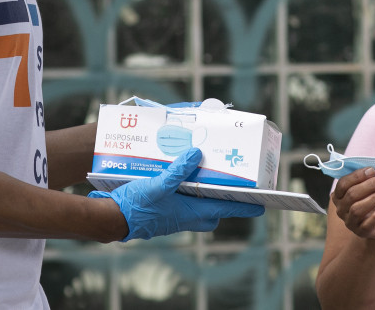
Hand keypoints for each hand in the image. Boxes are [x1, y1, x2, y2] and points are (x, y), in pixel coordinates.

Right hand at [88, 148, 263, 240]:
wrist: (111, 220)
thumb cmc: (136, 207)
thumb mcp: (158, 184)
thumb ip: (178, 170)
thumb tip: (197, 154)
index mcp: (192, 212)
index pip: (227, 208)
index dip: (246, 205)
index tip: (263, 204)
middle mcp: (187, 217)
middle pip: (215, 210)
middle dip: (226, 200)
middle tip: (232, 184)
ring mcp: (175, 217)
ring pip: (199, 208)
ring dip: (204, 195)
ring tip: (204, 175)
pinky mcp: (164, 214)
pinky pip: (183, 205)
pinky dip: (186, 193)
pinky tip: (178, 179)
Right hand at [331, 167, 374, 240]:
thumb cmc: (374, 201)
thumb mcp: (370, 189)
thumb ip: (368, 179)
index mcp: (339, 196)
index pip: (343, 184)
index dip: (357, 176)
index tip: (372, 170)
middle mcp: (340, 209)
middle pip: (351, 195)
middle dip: (370, 185)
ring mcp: (349, 222)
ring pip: (357, 209)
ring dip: (374, 198)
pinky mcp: (361, 232)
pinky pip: (367, 224)